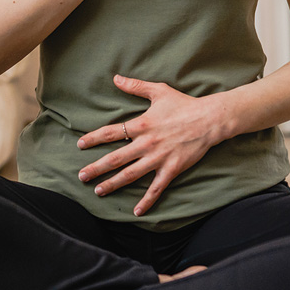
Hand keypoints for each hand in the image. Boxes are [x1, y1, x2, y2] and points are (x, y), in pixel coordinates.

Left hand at [76, 75, 230, 216]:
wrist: (209, 120)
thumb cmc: (184, 104)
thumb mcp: (159, 91)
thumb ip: (135, 86)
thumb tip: (116, 78)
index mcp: (140, 125)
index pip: (110, 133)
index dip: (93, 139)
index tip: (80, 145)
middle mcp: (146, 143)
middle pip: (115, 158)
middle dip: (96, 168)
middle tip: (81, 176)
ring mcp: (158, 158)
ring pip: (130, 175)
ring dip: (112, 184)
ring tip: (98, 191)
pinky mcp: (171, 169)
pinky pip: (156, 188)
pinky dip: (146, 201)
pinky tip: (136, 211)